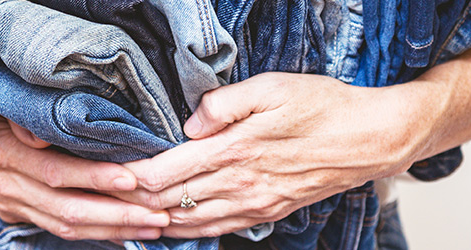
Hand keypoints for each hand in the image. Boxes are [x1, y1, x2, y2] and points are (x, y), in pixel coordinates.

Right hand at [0, 106, 171, 239]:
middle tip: (160, 215)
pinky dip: (97, 234)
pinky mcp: (17, 215)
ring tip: (156, 226)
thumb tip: (39, 132)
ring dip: (115, 229)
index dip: (95, 179)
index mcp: (2, 154)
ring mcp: (12, 205)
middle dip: (118, 215)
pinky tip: (130, 233)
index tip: (135, 180)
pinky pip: (60, 230)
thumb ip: (22, 116)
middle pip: (68, 210)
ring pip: (67, 227)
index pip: (56, 172)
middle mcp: (7, 186)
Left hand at [119, 72, 436, 237]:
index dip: (125, 178)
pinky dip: (184, 229)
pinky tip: (169, 223)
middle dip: (128, 203)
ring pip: (186, 223)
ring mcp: (253, 204)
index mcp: (234, 150)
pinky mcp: (267, 212)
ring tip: (124, 213)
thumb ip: (225, 102)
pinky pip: (215, 229)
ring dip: (151, 221)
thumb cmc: (324, 106)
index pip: (161, 175)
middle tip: (100, 194)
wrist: (370, 140)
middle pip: (165, 205)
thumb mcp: (274, 86)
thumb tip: (189, 122)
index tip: (102, 171)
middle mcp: (239, 184)